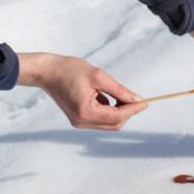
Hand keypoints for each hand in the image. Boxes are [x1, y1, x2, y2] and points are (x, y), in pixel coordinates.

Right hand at [17, 53, 147, 129]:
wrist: (47, 71)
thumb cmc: (69, 69)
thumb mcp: (98, 76)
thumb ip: (119, 90)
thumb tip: (137, 100)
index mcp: (86, 112)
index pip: (117, 116)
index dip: (134, 109)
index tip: (146, 102)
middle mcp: (82, 122)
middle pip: (114, 124)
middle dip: (128, 113)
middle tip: (136, 98)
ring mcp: (78, 122)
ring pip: (108, 123)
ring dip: (118, 112)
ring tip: (119, 94)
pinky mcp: (77, 118)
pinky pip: (99, 119)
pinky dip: (108, 110)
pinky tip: (104, 96)